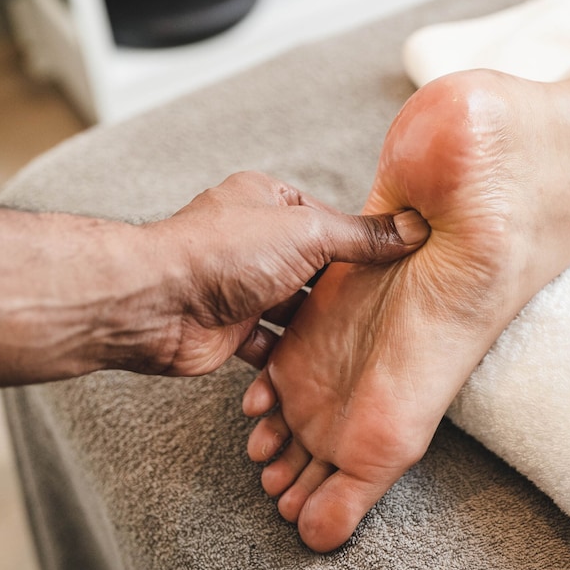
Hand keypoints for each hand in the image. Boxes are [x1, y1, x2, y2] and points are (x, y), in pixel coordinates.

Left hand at [140, 171, 429, 376]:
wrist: (156, 305)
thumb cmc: (224, 254)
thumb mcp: (308, 233)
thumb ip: (363, 236)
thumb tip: (413, 229)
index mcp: (268, 201)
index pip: (329, 221)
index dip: (362, 244)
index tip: (396, 267)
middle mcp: (253, 240)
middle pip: (314, 267)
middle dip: (341, 291)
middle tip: (383, 313)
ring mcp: (241, 285)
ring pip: (294, 308)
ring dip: (317, 327)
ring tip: (357, 344)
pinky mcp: (230, 327)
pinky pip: (270, 343)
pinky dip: (288, 357)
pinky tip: (315, 367)